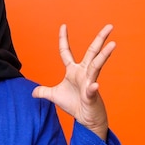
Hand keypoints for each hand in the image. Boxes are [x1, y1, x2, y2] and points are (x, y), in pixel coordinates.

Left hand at [33, 24, 115, 139]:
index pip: (66, 52)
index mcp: (73, 70)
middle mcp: (83, 73)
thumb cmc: (74, 104)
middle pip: (92, 52)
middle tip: (109, 26)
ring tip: (112, 44)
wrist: (86, 119)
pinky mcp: (91, 95)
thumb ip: (44, 92)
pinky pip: (92, 90)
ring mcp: (89, 82)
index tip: (63, 26)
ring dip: (104, 55)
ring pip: (97, 66)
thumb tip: (32, 92)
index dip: (64, 39)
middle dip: (100, 39)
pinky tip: (94, 85)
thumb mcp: (54, 96)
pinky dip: (92, 87)